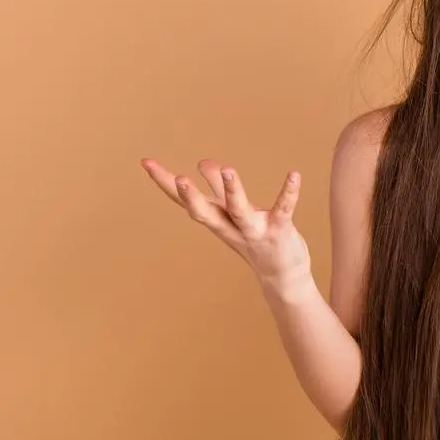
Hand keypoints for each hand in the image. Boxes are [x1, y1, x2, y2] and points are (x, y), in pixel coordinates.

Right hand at [141, 157, 312, 295]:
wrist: (282, 277)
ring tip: (229, 169)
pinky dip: (289, 193)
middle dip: (191, 197)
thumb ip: (218, 189)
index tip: (146, 162)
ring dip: (233, 191)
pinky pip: (284, 210)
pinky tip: (294, 175)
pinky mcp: (279, 231)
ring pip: (240, 211)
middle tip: (179, 179)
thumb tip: (203, 161)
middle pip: (204, 213)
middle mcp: (231, 227)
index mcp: (217, 220)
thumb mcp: (232, 215)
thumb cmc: (256, 241)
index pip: (184, 201)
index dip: (165, 182)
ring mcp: (254, 231)